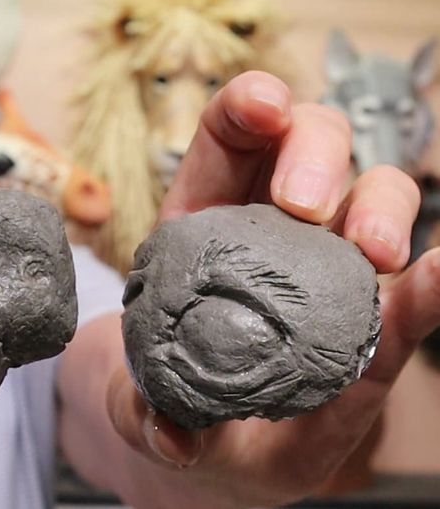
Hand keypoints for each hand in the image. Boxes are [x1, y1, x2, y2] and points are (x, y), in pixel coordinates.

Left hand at [106, 71, 435, 507]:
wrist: (218, 446)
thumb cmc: (175, 400)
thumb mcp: (142, 406)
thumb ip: (147, 414)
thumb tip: (171, 434)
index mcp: (206, 220)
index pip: (229, 136)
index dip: (247, 105)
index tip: (262, 109)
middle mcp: (275, 226)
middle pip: (311, 143)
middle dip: (314, 152)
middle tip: (302, 206)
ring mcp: (332, 266)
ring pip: (375, 193)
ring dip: (381, 206)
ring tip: (373, 251)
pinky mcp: (374, 320)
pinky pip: (412, 290)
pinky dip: (433, 280)